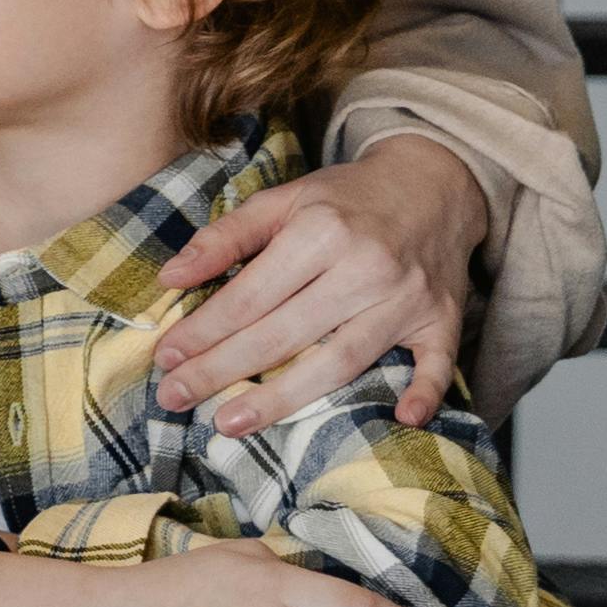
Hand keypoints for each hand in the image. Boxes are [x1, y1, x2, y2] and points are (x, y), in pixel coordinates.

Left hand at [156, 133, 488, 433]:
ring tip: (233, 424)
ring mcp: (407, 298)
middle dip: (224, 369)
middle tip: (175, 397)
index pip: (250, 294)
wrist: (433, 183)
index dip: (204, 329)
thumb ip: (225, 237)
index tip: (165, 358)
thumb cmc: (345, 198)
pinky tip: (401, 421)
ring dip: (287, 399)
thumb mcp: (282, 199)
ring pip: (343, 360)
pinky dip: (425, 393)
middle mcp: (364, 267)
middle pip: (285, 333)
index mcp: (320, 232)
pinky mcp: (442, 320)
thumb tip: (170, 277)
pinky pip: (436, 364)